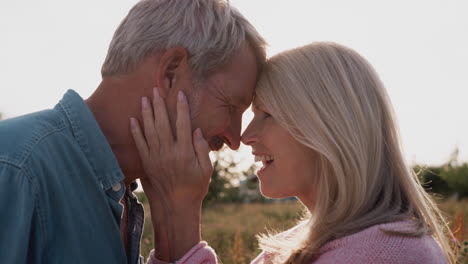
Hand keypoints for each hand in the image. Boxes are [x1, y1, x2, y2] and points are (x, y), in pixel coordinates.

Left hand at [130, 88, 212, 260]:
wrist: (176, 205)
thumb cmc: (195, 187)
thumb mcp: (206, 169)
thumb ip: (201, 149)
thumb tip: (196, 130)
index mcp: (185, 152)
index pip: (183, 124)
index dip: (181, 108)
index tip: (180, 94)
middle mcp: (169, 152)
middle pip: (163, 123)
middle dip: (160, 105)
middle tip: (156, 89)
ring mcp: (156, 158)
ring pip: (149, 131)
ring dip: (146, 114)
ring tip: (144, 99)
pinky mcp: (147, 163)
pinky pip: (140, 145)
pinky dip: (135, 132)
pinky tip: (132, 120)